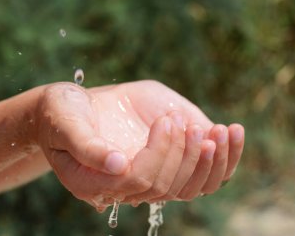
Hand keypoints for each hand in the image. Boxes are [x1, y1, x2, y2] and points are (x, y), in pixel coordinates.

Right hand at [36, 80, 243, 207]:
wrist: (74, 107)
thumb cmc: (64, 113)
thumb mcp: (67, 124)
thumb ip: (87, 146)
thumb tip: (118, 165)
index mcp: (98, 183)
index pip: (138, 181)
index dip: (159, 155)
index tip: (166, 121)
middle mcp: (127, 186)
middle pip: (169, 186)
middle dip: (185, 154)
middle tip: (183, 120)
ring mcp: (150, 174)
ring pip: (192, 188)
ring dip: (213, 160)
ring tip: (222, 130)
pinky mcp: (167, 160)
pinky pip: (202, 176)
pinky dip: (223, 158)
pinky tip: (230, 131)